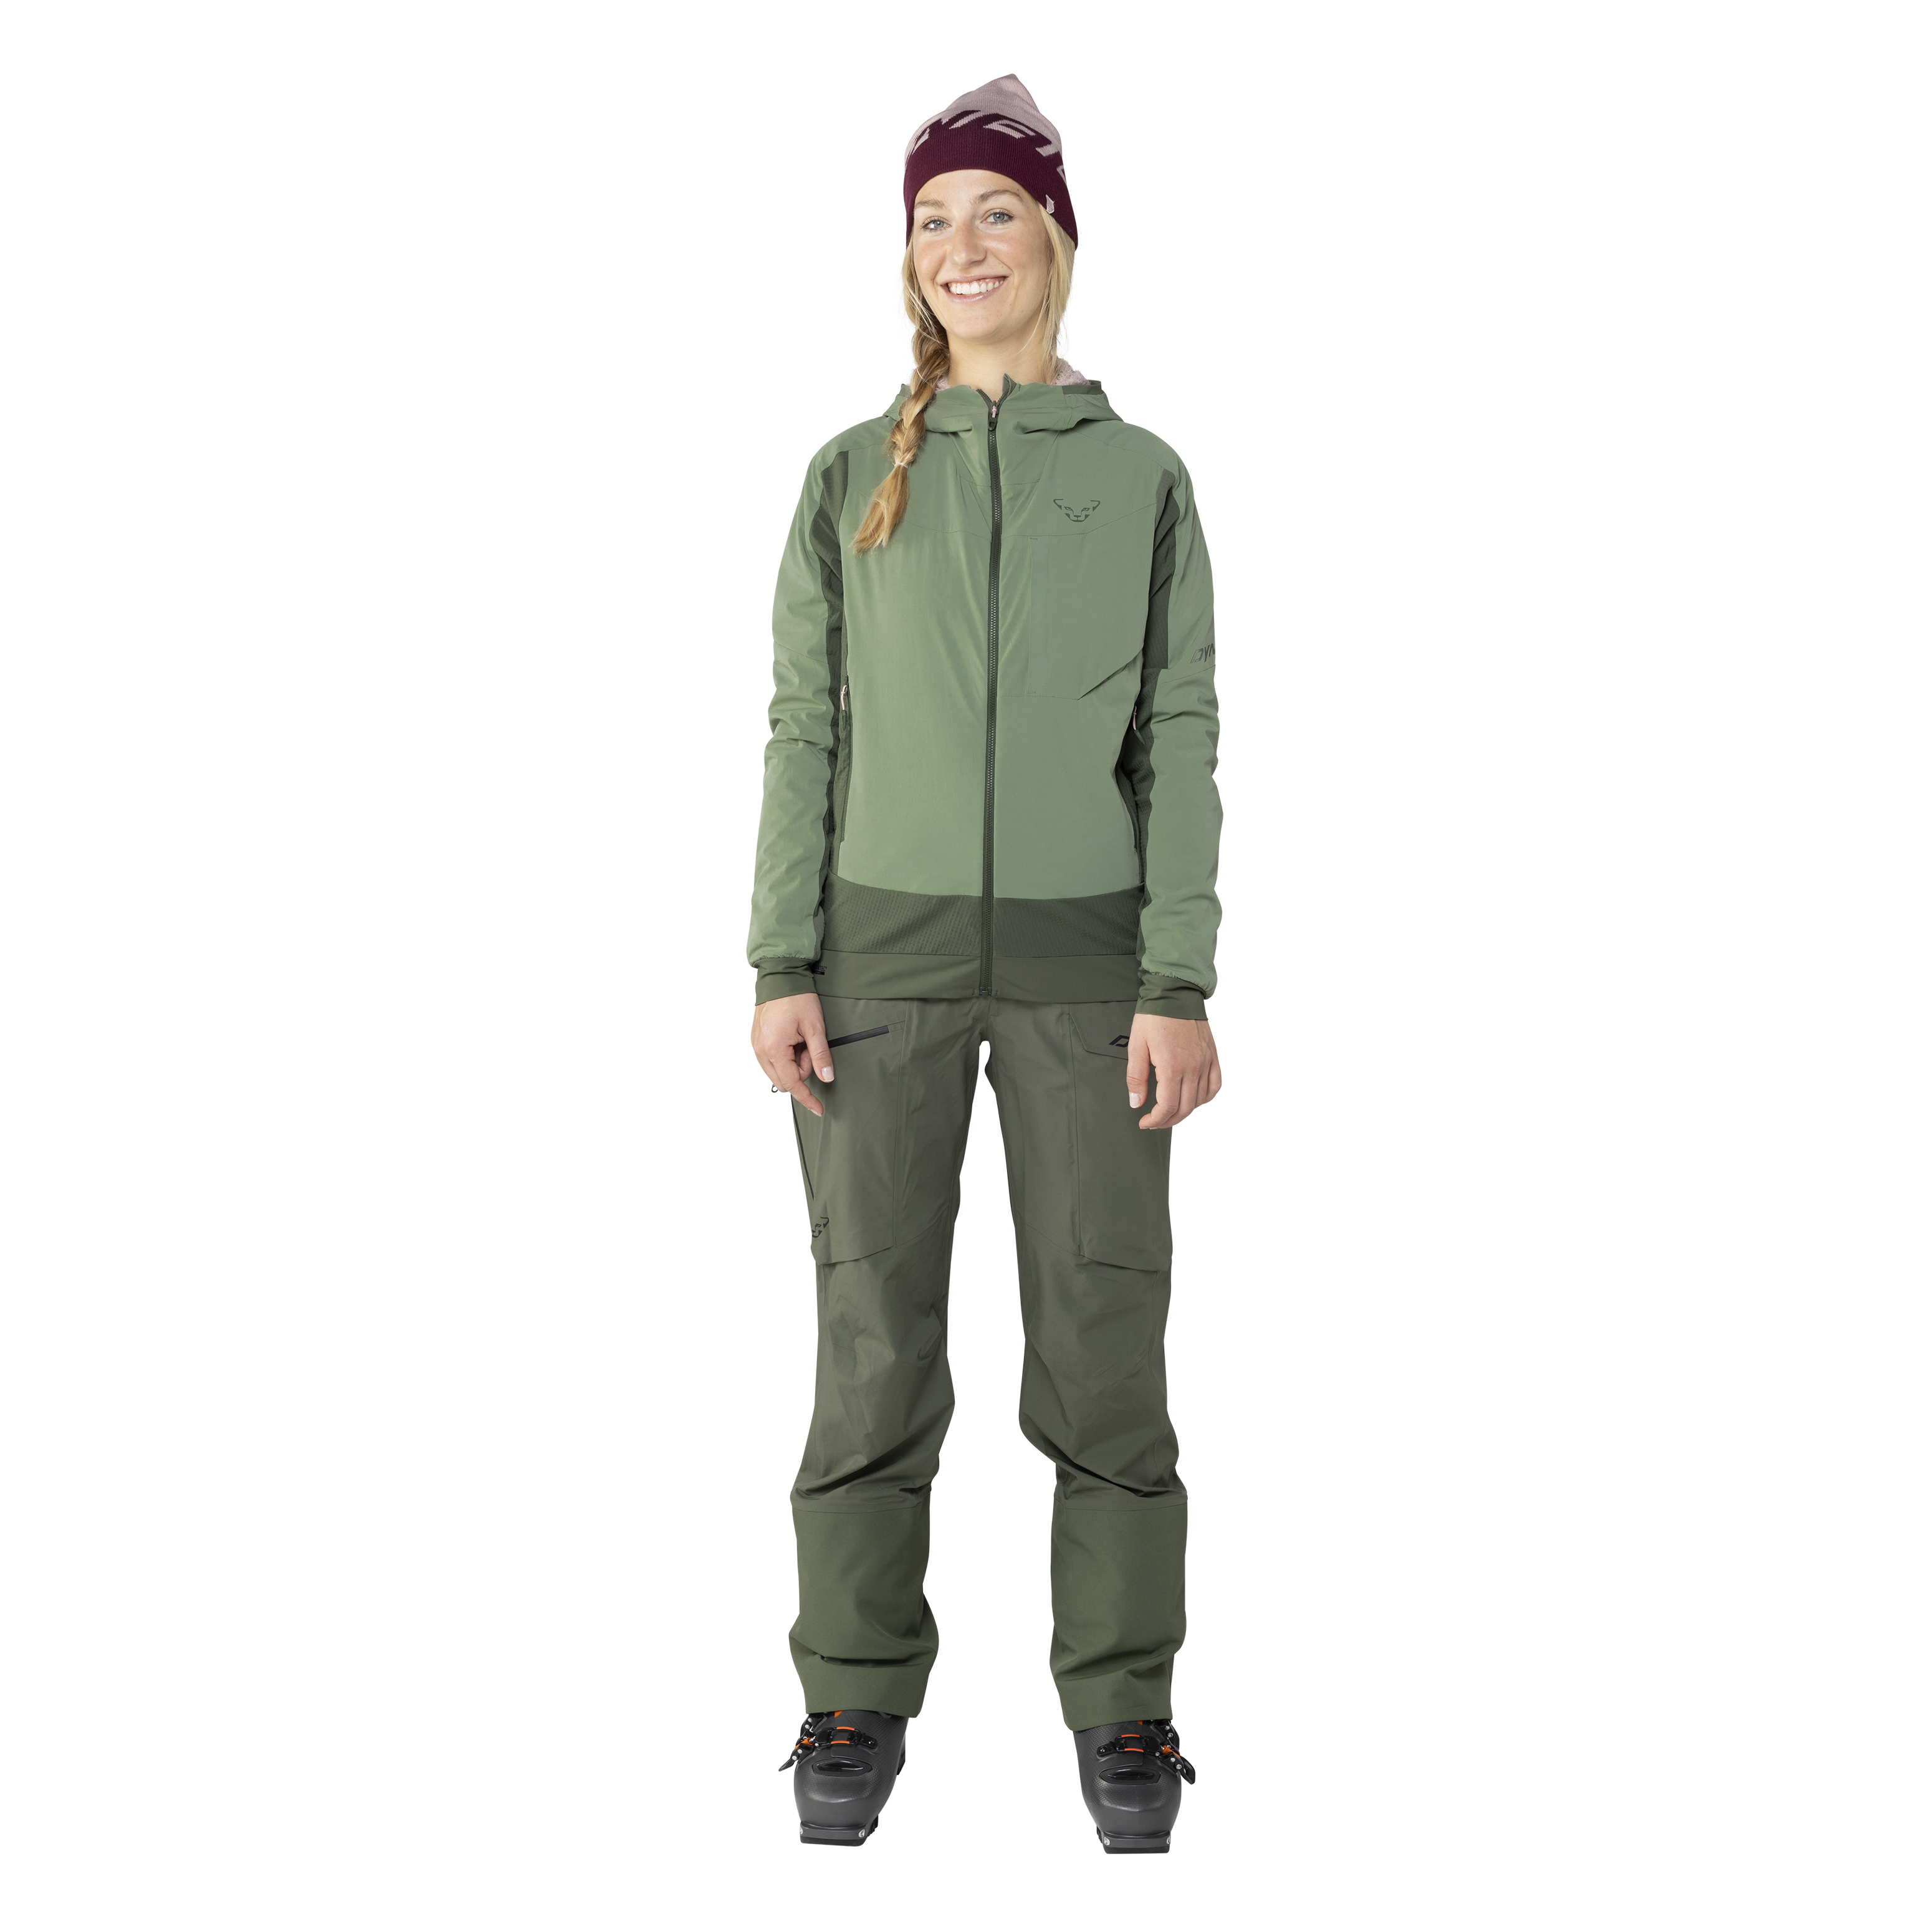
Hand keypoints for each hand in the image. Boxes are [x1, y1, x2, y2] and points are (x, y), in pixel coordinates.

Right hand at [752, 993, 833, 1117]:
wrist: (781, 977)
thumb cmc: (796, 997)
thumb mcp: (815, 1027)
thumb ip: (820, 1055)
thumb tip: (827, 1077)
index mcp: (774, 1048)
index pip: (792, 1083)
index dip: (807, 1097)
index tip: (818, 1109)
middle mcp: (761, 1050)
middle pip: (785, 1079)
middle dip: (802, 1070)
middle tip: (810, 1048)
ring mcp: (757, 1045)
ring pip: (779, 1070)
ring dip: (794, 1062)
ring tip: (801, 1040)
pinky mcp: (758, 1040)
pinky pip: (774, 1059)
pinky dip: (786, 1055)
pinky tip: (793, 1039)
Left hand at [1126, 1015, 1221, 1129]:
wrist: (1174, 994)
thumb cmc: (1154, 1017)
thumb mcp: (1136, 1047)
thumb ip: (1136, 1077)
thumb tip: (1136, 1102)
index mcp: (1172, 1066)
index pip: (1167, 1107)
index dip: (1155, 1120)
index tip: (1145, 1122)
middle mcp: (1192, 1067)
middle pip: (1184, 1108)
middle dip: (1167, 1120)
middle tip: (1155, 1121)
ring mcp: (1205, 1062)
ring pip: (1200, 1100)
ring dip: (1185, 1111)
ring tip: (1171, 1111)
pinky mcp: (1212, 1056)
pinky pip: (1214, 1085)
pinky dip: (1204, 1097)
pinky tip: (1193, 1098)